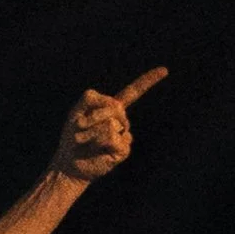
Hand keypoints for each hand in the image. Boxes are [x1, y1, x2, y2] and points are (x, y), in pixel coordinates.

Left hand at [52, 67, 167, 182]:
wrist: (69, 163)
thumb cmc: (72, 136)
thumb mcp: (76, 111)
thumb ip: (90, 99)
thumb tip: (116, 106)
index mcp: (111, 108)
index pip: (132, 92)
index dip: (148, 81)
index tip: (165, 70)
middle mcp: (120, 120)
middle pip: (115, 107)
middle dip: (93, 117)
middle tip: (80, 129)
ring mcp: (124, 135)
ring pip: (111, 124)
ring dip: (91, 132)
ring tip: (85, 141)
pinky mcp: (124, 149)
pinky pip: (112, 138)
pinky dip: (98, 142)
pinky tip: (96, 150)